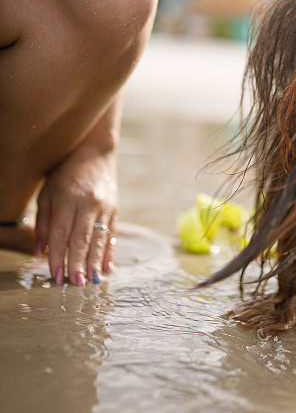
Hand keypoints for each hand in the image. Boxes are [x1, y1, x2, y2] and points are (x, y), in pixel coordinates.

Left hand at [35, 143, 117, 285]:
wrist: (95, 152)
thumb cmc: (64, 173)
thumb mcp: (47, 193)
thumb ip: (43, 222)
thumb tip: (39, 252)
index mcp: (68, 199)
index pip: (61, 235)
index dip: (58, 257)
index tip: (56, 277)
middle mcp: (89, 204)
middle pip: (82, 240)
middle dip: (78, 264)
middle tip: (76, 285)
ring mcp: (106, 207)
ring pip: (100, 239)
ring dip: (96, 262)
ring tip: (92, 281)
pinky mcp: (116, 210)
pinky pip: (112, 235)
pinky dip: (110, 253)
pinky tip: (108, 269)